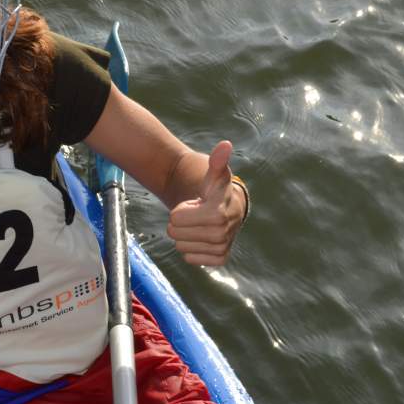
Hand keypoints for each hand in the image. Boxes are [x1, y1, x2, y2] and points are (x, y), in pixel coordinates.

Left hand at [167, 140, 247, 266]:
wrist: (228, 209)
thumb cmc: (215, 190)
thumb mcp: (214, 174)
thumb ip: (217, 161)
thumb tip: (225, 145)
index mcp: (219, 213)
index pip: (176, 218)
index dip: (180, 210)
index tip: (194, 204)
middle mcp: (222, 233)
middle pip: (175, 234)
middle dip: (180, 223)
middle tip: (195, 214)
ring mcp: (222, 247)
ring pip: (181, 247)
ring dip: (185, 235)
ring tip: (199, 225)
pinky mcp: (220, 259)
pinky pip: (190, 258)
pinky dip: (191, 249)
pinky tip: (201, 238)